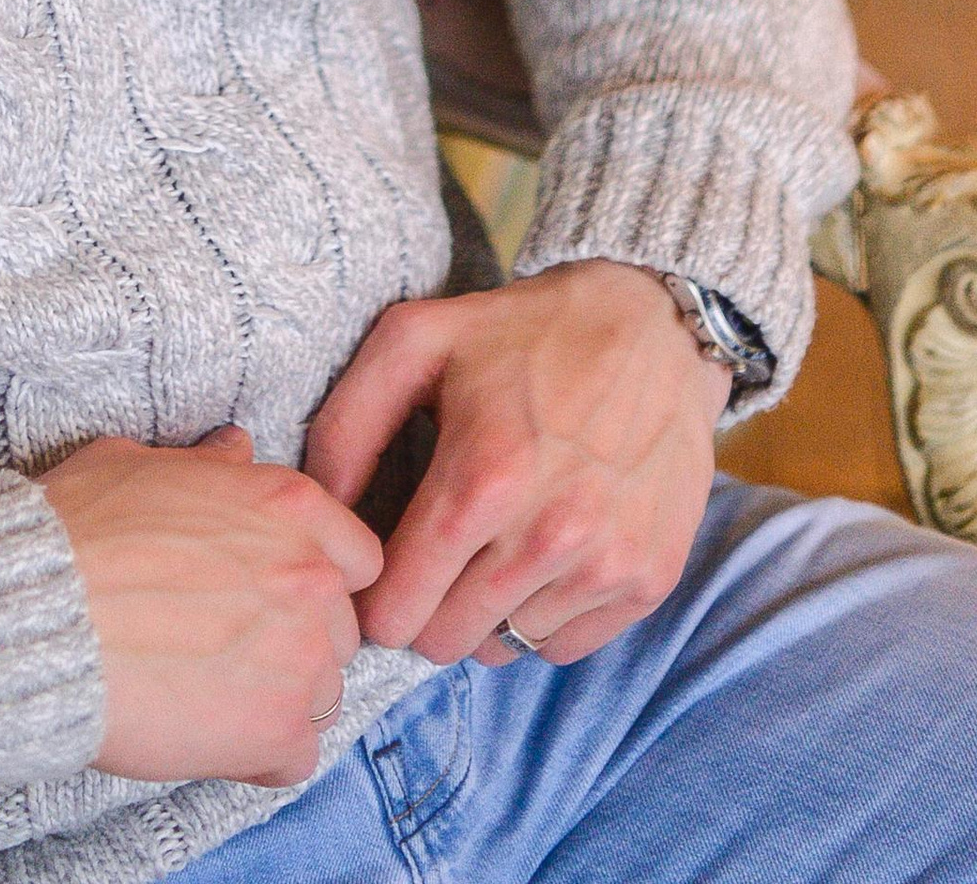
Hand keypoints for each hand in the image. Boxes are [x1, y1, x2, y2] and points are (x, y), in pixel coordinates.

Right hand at [41, 430, 381, 787]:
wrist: (39, 615)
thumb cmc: (77, 532)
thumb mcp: (141, 466)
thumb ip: (207, 466)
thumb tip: (236, 450)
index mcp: (289, 505)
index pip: (357, 558)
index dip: (315, 582)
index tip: (274, 598)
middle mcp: (311, 576)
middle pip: (339, 631)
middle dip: (294, 643)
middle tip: (227, 652)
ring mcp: (302, 656)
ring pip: (324, 695)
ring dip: (279, 700)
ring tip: (211, 698)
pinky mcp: (277, 730)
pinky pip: (297, 757)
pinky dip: (259, 757)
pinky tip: (208, 738)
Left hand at [304, 264, 725, 668]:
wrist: (655, 326)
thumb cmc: (523, 333)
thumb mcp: (417, 341)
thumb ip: (349, 426)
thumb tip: (321, 513)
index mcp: (481, 478)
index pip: (396, 607)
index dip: (371, 597)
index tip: (377, 570)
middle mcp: (548, 535)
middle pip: (443, 642)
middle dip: (421, 609)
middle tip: (429, 558)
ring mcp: (605, 563)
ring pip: (501, 648)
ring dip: (481, 611)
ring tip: (488, 544)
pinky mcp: (648, 579)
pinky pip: (561, 646)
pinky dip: (538, 616)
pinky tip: (537, 555)